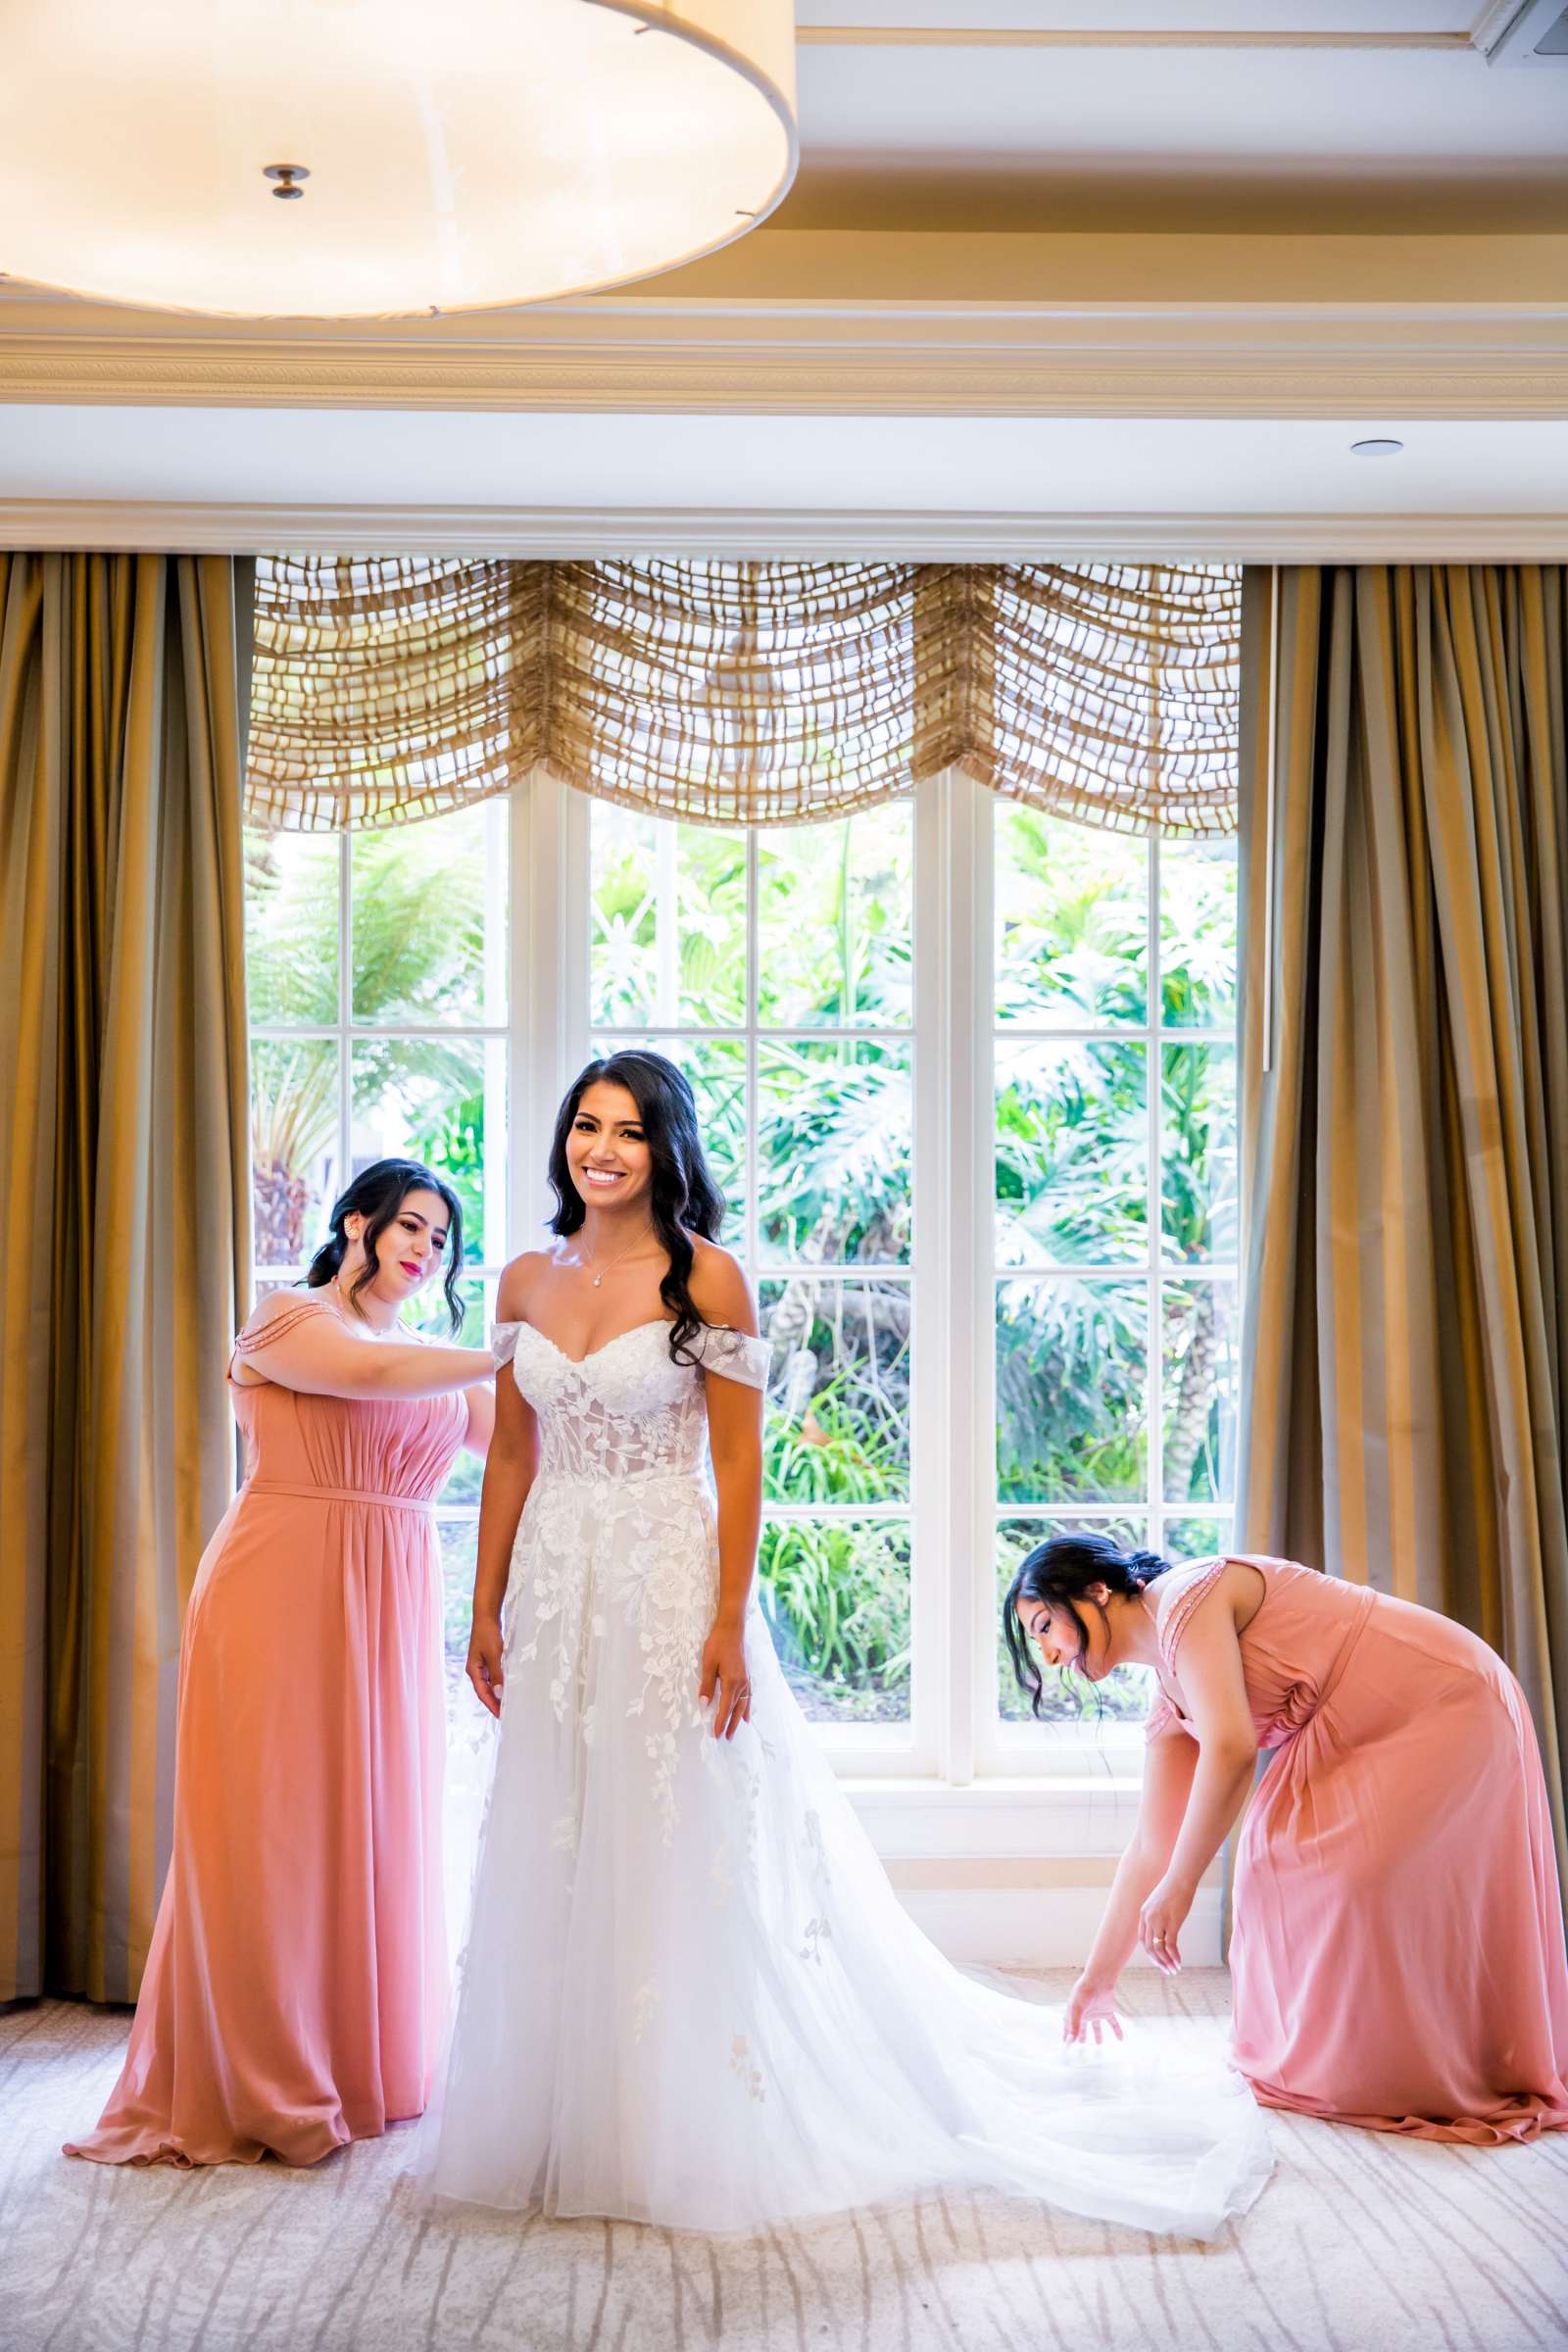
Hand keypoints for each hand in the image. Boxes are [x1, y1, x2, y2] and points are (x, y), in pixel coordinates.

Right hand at [466, 1612, 504, 1718]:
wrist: (486, 1616)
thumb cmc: (488, 1634)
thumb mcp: (494, 1655)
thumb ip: (496, 1674)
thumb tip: (499, 1693)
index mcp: (473, 1670)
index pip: (482, 1693)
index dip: (491, 1705)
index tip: (500, 1715)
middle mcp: (476, 1670)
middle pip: (485, 1691)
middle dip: (494, 1702)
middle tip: (505, 1714)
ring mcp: (481, 1665)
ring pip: (490, 1684)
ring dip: (497, 1694)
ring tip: (507, 1704)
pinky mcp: (488, 1660)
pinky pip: (493, 1676)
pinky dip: (500, 1683)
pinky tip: (507, 1687)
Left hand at [699, 1618, 750, 1740]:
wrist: (732, 1628)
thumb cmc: (718, 1644)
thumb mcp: (708, 1664)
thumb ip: (707, 1685)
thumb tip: (703, 1704)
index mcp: (731, 1682)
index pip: (724, 1708)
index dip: (720, 1722)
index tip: (716, 1735)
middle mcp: (741, 1683)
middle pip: (735, 1709)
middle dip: (730, 1724)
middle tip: (725, 1738)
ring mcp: (746, 1679)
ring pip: (743, 1704)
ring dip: (738, 1718)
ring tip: (736, 1730)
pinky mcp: (746, 1675)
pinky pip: (748, 1696)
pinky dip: (747, 1707)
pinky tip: (746, 1714)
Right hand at [1063, 1975, 1123, 2045]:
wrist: (1099, 1980)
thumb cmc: (1084, 1991)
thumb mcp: (1076, 2009)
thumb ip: (1074, 2025)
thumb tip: (1071, 2041)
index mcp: (1075, 2012)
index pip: (1069, 2026)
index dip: (1067, 2034)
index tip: (1066, 2044)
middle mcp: (1086, 2013)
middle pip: (1083, 2027)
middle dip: (1081, 2035)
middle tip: (1082, 2043)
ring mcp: (1096, 2013)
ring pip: (1097, 2026)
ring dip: (1098, 2035)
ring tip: (1099, 2043)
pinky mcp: (1107, 2011)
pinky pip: (1113, 2023)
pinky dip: (1117, 2031)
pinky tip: (1121, 2039)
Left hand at [1138, 1873, 1194, 1973]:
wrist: (1181, 1878)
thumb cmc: (1173, 1888)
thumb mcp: (1159, 1901)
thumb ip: (1158, 1914)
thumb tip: (1163, 1925)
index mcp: (1143, 1914)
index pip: (1142, 1939)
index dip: (1149, 1952)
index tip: (1159, 1960)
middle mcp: (1148, 1919)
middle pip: (1149, 1947)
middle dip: (1158, 1961)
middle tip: (1167, 1970)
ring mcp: (1159, 1921)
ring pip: (1159, 1949)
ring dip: (1166, 1961)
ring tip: (1175, 1969)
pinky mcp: (1171, 1923)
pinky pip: (1170, 1945)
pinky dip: (1174, 1956)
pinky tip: (1179, 1962)